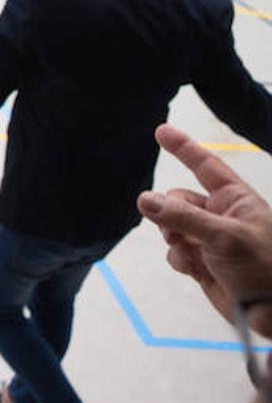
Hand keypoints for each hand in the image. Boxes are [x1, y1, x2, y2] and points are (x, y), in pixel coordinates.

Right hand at [137, 124, 271, 335]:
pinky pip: (176, 252)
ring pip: (172, 227)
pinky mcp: (202, 263)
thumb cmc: (263, 267)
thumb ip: (182, 216)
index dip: (184, 148)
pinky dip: (181, 260)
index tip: (160, 131)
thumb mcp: (224, 237)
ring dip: (175, 240)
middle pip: (177, 200)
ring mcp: (210, 240)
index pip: (205, 166)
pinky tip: (197, 271)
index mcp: (236, 200)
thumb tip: (144, 199)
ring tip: (192, 254)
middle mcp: (221, 216)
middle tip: (173, 230)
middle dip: (170, 213)